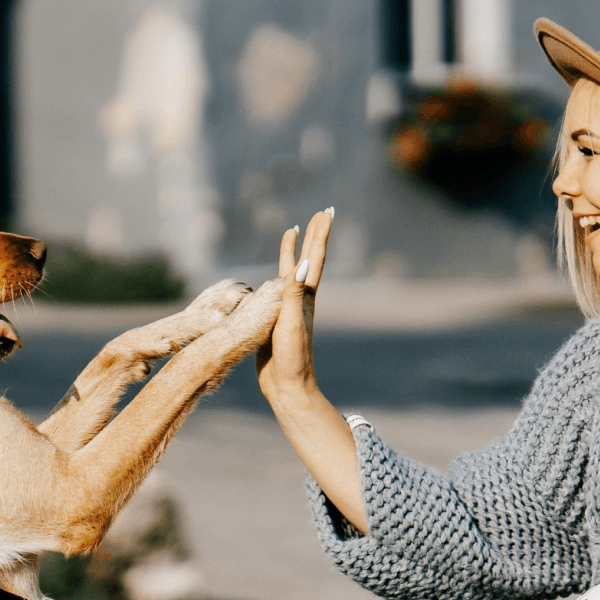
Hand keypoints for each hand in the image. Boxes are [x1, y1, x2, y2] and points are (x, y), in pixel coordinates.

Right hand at [255, 209, 332, 406]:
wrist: (287, 388)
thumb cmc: (292, 358)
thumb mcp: (291, 323)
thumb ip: (294, 293)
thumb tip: (304, 264)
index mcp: (306, 297)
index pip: (315, 258)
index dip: (320, 234)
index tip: (326, 212)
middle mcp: (300, 298)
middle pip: (309, 259)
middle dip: (314, 235)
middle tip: (320, 212)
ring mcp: (289, 308)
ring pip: (292, 271)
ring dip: (296, 251)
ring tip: (295, 232)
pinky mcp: (274, 319)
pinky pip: (275, 288)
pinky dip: (276, 274)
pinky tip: (273, 273)